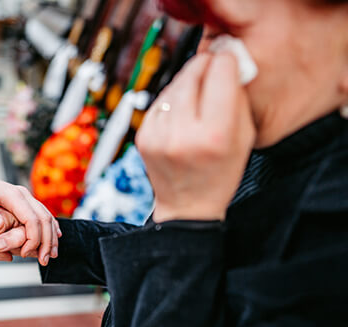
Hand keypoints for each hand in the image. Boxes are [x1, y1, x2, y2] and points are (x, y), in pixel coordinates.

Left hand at [0, 170, 60, 264]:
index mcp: (11, 195)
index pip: (31, 219)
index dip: (32, 239)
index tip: (26, 254)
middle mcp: (22, 195)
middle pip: (44, 218)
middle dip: (46, 242)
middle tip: (44, 260)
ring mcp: (26, 198)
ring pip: (47, 217)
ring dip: (50, 238)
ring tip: (49, 256)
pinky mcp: (26, 203)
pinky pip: (43, 216)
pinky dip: (49, 230)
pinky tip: (52, 241)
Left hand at [136, 53, 255, 222]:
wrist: (187, 206)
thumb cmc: (222, 171)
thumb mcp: (245, 136)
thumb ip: (238, 96)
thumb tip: (229, 58)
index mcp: (216, 135)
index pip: (220, 72)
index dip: (227, 61)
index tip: (230, 60)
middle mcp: (184, 133)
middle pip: (193, 73)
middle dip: (205, 65)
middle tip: (214, 65)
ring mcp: (159, 135)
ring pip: (175, 84)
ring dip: (188, 81)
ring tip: (200, 93)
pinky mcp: (143, 135)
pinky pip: (160, 101)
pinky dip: (173, 100)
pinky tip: (183, 112)